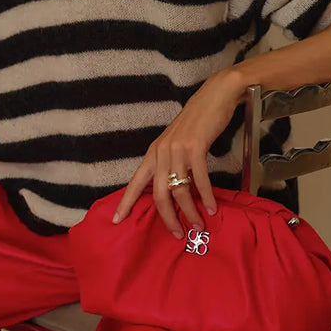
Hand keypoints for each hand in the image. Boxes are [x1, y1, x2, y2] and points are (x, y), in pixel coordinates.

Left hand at [112, 67, 248, 237]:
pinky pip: (199, 179)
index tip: (117, 220)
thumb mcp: (175, 143)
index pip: (135, 182)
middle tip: (178, 234)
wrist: (213, 97)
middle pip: (158, 194)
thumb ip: (170, 164)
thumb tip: (173, 190)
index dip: (126, 202)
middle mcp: (161, 153)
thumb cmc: (196, 123)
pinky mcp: (195, 148)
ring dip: (190, 211)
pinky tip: (212, 207)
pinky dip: (206, 196)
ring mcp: (177, 150)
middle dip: (168, 217)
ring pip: (179, 190)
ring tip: (200, 224)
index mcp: (153, 153)